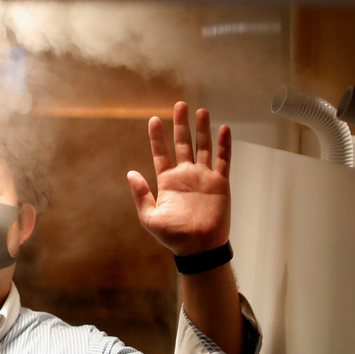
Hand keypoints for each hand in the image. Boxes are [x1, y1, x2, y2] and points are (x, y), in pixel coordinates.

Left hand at [127, 102, 230, 256]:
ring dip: (202, 129)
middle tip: (180, 104)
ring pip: (203, 147)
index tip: (153, 119)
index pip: (161, 152)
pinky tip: (223, 129)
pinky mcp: (220, 183)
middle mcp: (185, 174)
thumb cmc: (174, 236)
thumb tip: (130, 173)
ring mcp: (203, 177)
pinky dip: (224, 145)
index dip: (157, 136)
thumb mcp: (150, 217)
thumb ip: (141, 194)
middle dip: (181, 124)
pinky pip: (223, 160)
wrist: (199, 248)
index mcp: (167, 180)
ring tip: (201, 111)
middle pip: (183, 143)